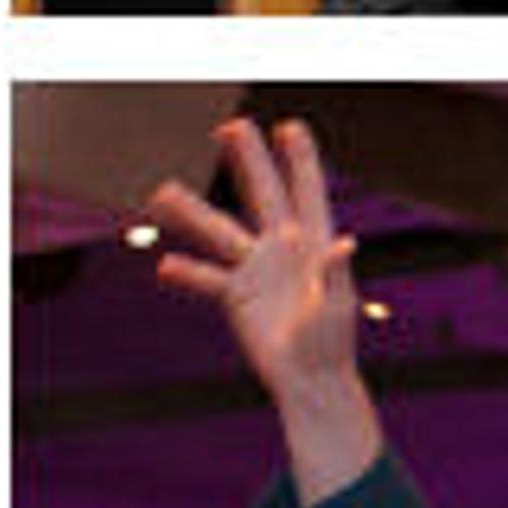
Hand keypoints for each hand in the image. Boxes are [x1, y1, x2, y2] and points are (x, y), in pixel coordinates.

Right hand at [144, 117, 384, 495]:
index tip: (290, 127)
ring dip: (191, 212)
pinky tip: (165, 266)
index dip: (301, 159)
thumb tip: (346, 242)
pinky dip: (188, 273)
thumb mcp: (338, 308)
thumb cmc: (332, 345)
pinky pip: (208, 278)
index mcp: (314, 244)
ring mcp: (257, 270)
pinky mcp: (237, 296)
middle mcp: (283, 248)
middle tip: (231, 126)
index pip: (307, 192)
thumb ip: (336, 274)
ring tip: (161, 191)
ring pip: (219, 231)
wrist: (310, 381)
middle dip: (248, 160)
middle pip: (262, 194)